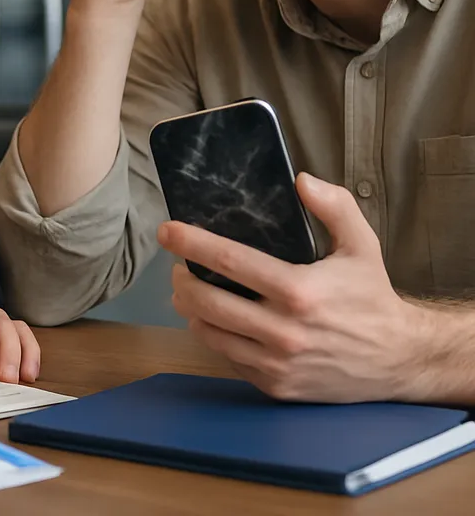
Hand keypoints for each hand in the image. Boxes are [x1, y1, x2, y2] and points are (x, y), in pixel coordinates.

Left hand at [158, 173, 419, 402]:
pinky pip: (227, 358)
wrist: (400, 361)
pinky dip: (214, 336)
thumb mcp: (361, 244)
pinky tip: (214, 319)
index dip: (191, 243)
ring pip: (209, 333)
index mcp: (300, 292)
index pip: (230, 263)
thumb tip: (300, 180)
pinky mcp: (276, 387)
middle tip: (178, 265)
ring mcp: (277, 364)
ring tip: (189, 290)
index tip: (167, 231)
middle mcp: (284, 332)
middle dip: (182, 279)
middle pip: (207, 303)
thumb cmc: (372, 297)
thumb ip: (334, 206)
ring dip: (190, 309)